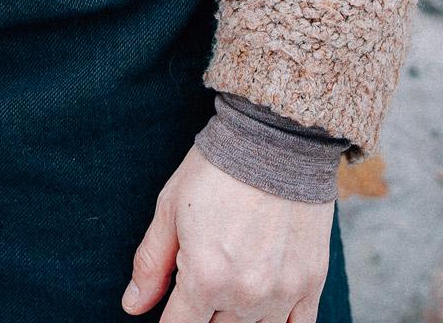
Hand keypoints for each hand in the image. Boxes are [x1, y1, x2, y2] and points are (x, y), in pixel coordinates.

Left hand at [122, 142, 333, 321]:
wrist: (276, 139)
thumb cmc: (217, 169)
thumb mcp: (170, 208)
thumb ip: (151, 263)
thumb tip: (133, 305)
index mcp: (205, 277)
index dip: (170, 320)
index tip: (173, 307)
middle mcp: (244, 294)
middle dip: (202, 311)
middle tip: (204, 279)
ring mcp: (281, 292)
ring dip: (235, 316)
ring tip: (231, 283)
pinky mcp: (310, 283)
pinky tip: (262, 308)